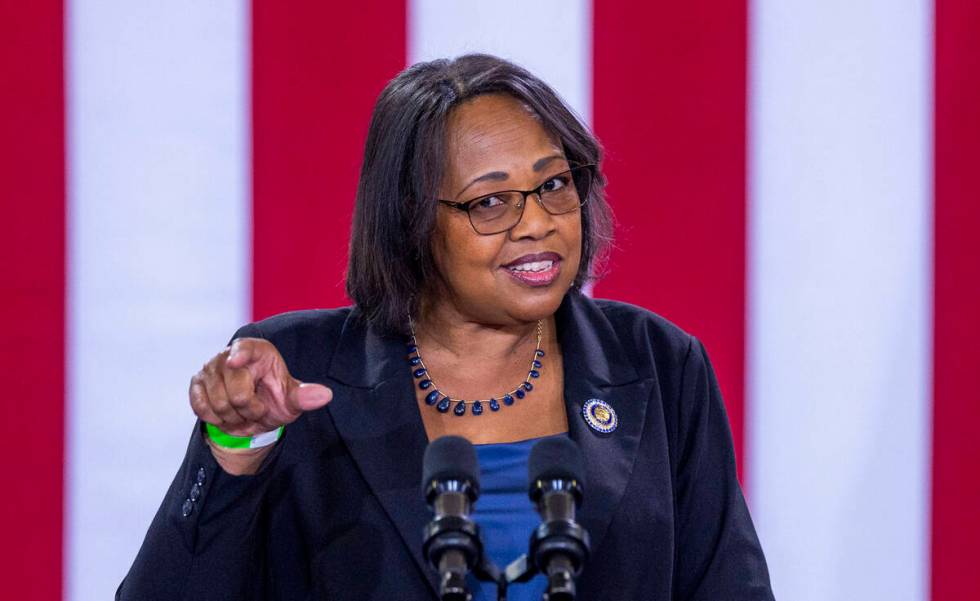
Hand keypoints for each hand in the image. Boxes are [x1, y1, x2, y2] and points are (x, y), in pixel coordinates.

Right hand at [189, 338, 332, 437]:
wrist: (251, 415)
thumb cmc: (274, 399)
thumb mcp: (292, 400)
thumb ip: (305, 397)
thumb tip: (325, 395)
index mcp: (257, 351)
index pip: (245, 347)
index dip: (240, 354)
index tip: (235, 361)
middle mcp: (229, 355)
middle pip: (236, 390)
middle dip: (248, 409)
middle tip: (256, 410)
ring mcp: (210, 368)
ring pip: (218, 402)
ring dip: (233, 417)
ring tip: (243, 413)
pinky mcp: (196, 383)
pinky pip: (201, 406)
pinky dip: (216, 418)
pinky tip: (227, 416)